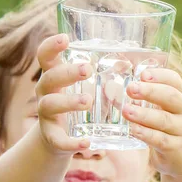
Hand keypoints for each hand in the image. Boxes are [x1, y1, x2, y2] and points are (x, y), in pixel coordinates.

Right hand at [36, 34, 92, 154]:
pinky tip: (86, 144)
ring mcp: (46, 115)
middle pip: (49, 78)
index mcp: (54, 76)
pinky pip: (58, 139)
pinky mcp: (51, 137)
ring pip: (50, 105)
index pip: (45, 56)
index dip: (51, 46)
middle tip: (88, 69)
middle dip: (67, 72)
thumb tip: (136, 57)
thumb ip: (100, 75)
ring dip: (68, 101)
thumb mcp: (82, 87)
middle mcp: (45, 93)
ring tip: (88, 101)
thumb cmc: (75, 105)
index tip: (65, 38)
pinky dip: (71, 142)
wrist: (57, 139)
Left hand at [123, 69, 181, 178]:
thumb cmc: (168, 130)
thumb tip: (110, 90)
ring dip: (144, 114)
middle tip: (131, 88)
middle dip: (150, 91)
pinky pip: (160, 139)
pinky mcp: (176, 148)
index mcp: (180, 98)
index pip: (174, 81)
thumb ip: (143, 101)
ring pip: (164, 119)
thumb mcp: (161, 112)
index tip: (143, 73)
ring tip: (126, 110)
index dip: (160, 75)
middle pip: (171, 96)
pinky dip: (146, 134)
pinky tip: (133, 130)